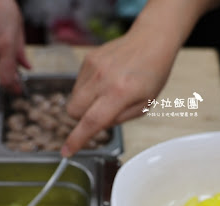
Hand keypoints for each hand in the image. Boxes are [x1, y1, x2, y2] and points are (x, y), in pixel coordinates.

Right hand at [61, 28, 176, 155]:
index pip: (91, 121)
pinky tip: (105, 81)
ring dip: (85, 104)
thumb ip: (119, 119)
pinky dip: (87, 89)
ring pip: (73, 98)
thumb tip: (96, 126)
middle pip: (74, 111)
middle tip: (100, 114)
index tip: (66, 151)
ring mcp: (93, 66)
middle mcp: (103, 78)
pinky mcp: (88, 59)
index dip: (77, 140)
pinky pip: (78, 84)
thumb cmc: (152, 74)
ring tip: (106, 94)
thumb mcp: (144, 105)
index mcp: (121, 93)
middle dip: (81, 119)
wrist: (152, 40)